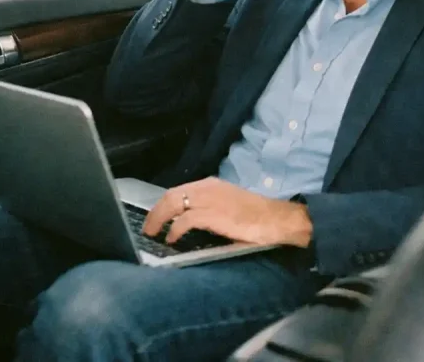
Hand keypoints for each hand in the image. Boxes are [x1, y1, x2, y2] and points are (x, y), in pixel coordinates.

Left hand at [142, 177, 312, 246]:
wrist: (276, 219)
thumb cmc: (256, 216)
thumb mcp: (228, 205)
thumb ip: (209, 208)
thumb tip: (188, 221)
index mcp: (211, 185)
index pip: (179, 190)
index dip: (163, 204)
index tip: (154, 217)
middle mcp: (208, 188)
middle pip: (171, 195)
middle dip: (155, 211)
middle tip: (147, 227)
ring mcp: (211, 200)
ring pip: (174, 204)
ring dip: (159, 219)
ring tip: (153, 233)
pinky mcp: (215, 215)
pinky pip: (186, 220)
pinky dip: (175, 228)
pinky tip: (172, 238)